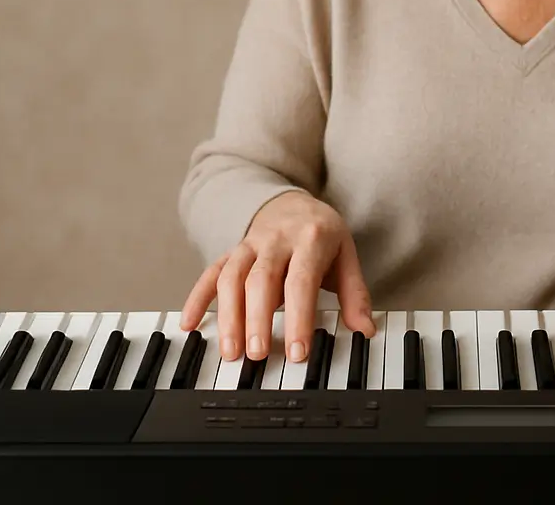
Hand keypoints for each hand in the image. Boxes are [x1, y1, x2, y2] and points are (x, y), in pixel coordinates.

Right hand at [180, 189, 376, 362]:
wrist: (291, 202)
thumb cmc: (321, 235)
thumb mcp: (346, 257)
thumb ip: (356, 295)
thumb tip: (365, 330)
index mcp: (311, 239)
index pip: (302, 281)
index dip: (298, 317)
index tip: (297, 350)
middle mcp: (276, 240)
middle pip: (261, 279)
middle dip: (257, 318)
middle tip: (257, 354)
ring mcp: (249, 244)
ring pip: (232, 277)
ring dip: (228, 314)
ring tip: (230, 350)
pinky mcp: (230, 251)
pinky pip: (210, 272)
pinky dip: (197, 297)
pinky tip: (189, 323)